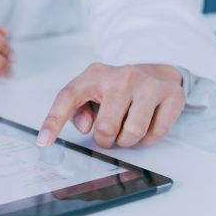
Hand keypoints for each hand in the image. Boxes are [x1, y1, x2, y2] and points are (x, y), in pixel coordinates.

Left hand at [37, 63, 184, 148]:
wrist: (156, 72)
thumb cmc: (116, 89)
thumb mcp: (91, 93)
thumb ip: (78, 110)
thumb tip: (87, 127)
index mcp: (94, 75)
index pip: (68, 97)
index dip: (53, 121)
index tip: (43, 142)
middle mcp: (122, 76)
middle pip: (105, 127)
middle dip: (105, 140)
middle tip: (108, 134)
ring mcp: (149, 84)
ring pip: (132, 133)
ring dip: (126, 141)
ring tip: (127, 127)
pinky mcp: (171, 95)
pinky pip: (155, 134)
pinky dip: (147, 138)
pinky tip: (146, 123)